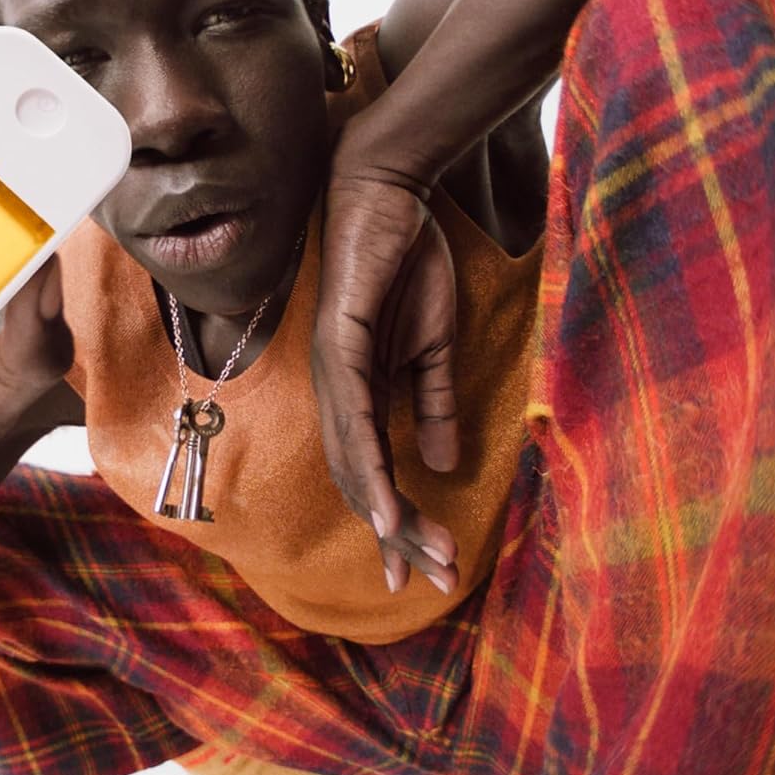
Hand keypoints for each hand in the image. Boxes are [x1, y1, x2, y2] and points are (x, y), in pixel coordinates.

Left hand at [311, 130, 460, 596]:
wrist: (391, 194)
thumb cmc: (407, 264)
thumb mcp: (434, 345)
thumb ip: (432, 402)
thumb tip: (441, 464)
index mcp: (359, 392)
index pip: (376, 470)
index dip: (400, 520)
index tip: (429, 565)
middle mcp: (337, 390)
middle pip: (360, 479)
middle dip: (398, 534)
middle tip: (431, 581)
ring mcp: (333, 369)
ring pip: (353, 459)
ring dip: (385, 514)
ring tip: (412, 558)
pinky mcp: (340, 343)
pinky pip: (352, 415)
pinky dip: (366, 465)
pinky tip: (381, 506)